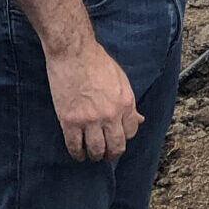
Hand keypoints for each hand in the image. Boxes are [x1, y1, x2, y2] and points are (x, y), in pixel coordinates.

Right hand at [49, 41, 141, 160]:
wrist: (73, 52)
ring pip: (96, 150)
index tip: (117, 139)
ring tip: (92, 155)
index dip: (124, 138)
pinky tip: (78, 153)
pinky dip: (77, 153)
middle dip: (111, 154)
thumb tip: (139, 120)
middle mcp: (110, 115)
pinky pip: (75, 146)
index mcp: (126, 103)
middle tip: (106, 155)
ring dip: (95, 156)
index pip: (130, 132)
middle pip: (115, 146)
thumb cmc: (97, 62)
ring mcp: (89, 120)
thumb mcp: (121, 80)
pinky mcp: (70, 121)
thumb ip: (129, 103)